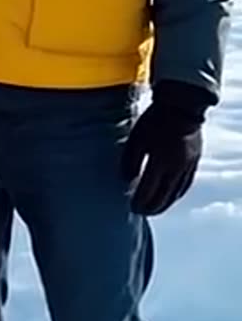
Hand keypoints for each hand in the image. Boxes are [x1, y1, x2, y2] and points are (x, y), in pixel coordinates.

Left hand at [121, 88, 206, 215]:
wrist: (181, 107)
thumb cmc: (153, 121)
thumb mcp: (136, 138)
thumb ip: (131, 161)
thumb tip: (127, 180)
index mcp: (161, 162)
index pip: (150, 190)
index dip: (141, 202)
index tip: (132, 208)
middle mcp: (176, 168)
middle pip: (165, 195)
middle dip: (153, 207)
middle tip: (142, 213)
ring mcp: (187, 166)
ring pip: (177, 192)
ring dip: (166, 203)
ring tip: (155, 209)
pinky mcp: (194, 161)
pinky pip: (185, 184)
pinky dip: (176, 193)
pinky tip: (171, 196)